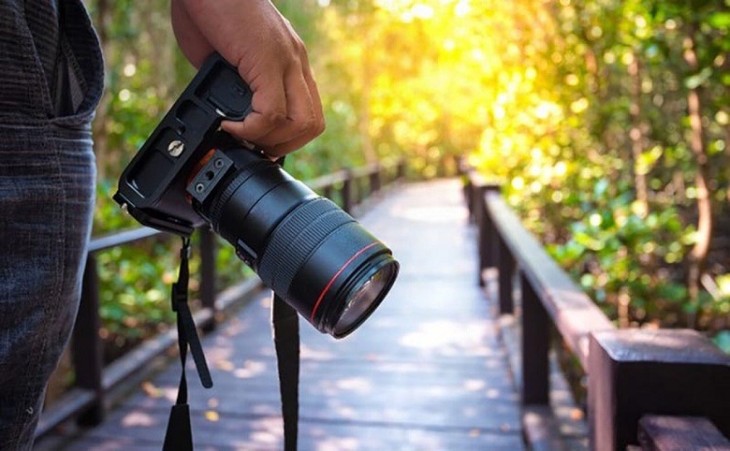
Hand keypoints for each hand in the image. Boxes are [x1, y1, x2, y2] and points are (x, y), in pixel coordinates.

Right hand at [171, 0, 323, 156]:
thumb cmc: (208, 9)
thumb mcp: (228, 56)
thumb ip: (237, 84)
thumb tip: (229, 113)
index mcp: (290, 61)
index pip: (308, 113)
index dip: (286, 137)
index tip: (259, 142)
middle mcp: (295, 61)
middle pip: (312, 124)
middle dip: (283, 146)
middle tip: (252, 146)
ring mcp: (286, 60)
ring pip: (301, 124)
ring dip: (269, 141)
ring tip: (240, 136)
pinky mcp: (267, 59)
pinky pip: (271, 113)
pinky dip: (250, 129)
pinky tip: (228, 125)